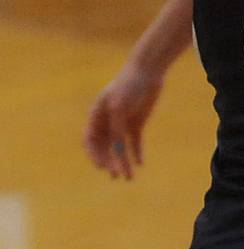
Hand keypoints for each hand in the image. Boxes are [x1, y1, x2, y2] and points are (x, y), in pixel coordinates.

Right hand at [83, 63, 164, 179]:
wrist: (148, 70)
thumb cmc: (129, 84)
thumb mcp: (119, 105)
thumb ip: (117, 128)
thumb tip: (118, 151)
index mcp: (97, 115)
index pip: (89, 140)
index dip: (94, 155)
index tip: (101, 165)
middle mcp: (108, 121)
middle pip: (104, 148)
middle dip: (109, 162)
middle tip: (116, 175)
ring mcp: (122, 123)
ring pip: (120, 148)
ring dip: (123, 163)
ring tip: (129, 178)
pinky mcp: (137, 123)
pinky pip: (135, 142)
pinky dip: (137, 153)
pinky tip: (140, 164)